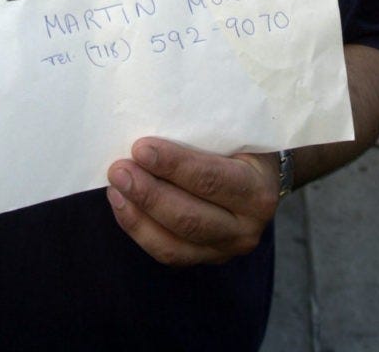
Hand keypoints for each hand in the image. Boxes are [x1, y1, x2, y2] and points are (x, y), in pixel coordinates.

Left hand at [106, 138, 278, 265]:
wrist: (263, 176)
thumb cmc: (242, 144)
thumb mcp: (235, 132)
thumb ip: (204, 131)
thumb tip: (153, 118)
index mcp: (257, 189)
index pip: (210, 179)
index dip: (173, 165)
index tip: (140, 148)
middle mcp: (246, 227)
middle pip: (189, 218)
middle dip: (148, 194)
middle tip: (118, 170)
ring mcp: (226, 249)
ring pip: (174, 244)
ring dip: (138, 215)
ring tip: (115, 188)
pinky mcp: (205, 258)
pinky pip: (168, 253)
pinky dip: (140, 230)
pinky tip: (122, 205)